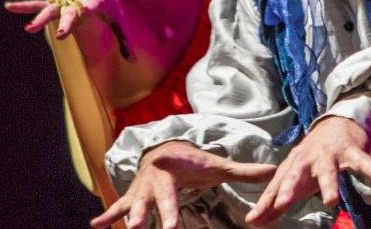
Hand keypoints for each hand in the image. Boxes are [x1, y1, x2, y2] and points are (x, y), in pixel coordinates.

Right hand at [4, 0, 122, 40]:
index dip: (82, 12)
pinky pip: (39, 3)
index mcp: (93, 2)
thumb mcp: (118, 19)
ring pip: (50, 7)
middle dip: (63, 21)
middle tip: (59, 34)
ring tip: (28, 28)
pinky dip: (25, 5)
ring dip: (39, 16)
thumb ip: (125, 39)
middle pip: (68, 11)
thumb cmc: (108, 3)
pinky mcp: (56, 0)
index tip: (74, 21)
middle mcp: (76, 0)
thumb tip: (133, 62)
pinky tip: (9, 7)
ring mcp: (64, 0)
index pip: (87, 8)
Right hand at [90, 141, 275, 228]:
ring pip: (135, 203)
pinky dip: (107, 215)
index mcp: (175, 169)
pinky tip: (95, 224)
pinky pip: (120, 206)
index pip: (173, 181)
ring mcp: (142, 188)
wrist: (165, 150)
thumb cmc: (193, 162)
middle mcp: (155, 178)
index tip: (166, 188)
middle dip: (148, 211)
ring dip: (128, 216)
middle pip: (152, 197)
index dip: (170, 188)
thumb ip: (244, 170)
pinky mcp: (133, 196)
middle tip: (143, 227)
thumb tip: (275, 170)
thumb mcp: (217, 165)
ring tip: (122, 228)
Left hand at [245, 116, 370, 226]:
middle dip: (289, 189)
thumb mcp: (292, 177)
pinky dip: (370, 167)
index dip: (266, 203)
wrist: (336, 124)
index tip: (254, 219)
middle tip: (282, 204)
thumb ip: (274, 200)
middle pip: (295, 175)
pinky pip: (361, 160)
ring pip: (328, 171)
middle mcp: (307, 160)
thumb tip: (253, 221)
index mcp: (291, 167)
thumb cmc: (311, 158)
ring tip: (331, 201)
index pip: (276, 187)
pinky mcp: (350, 150)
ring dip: (329, 185)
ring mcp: (328, 154)